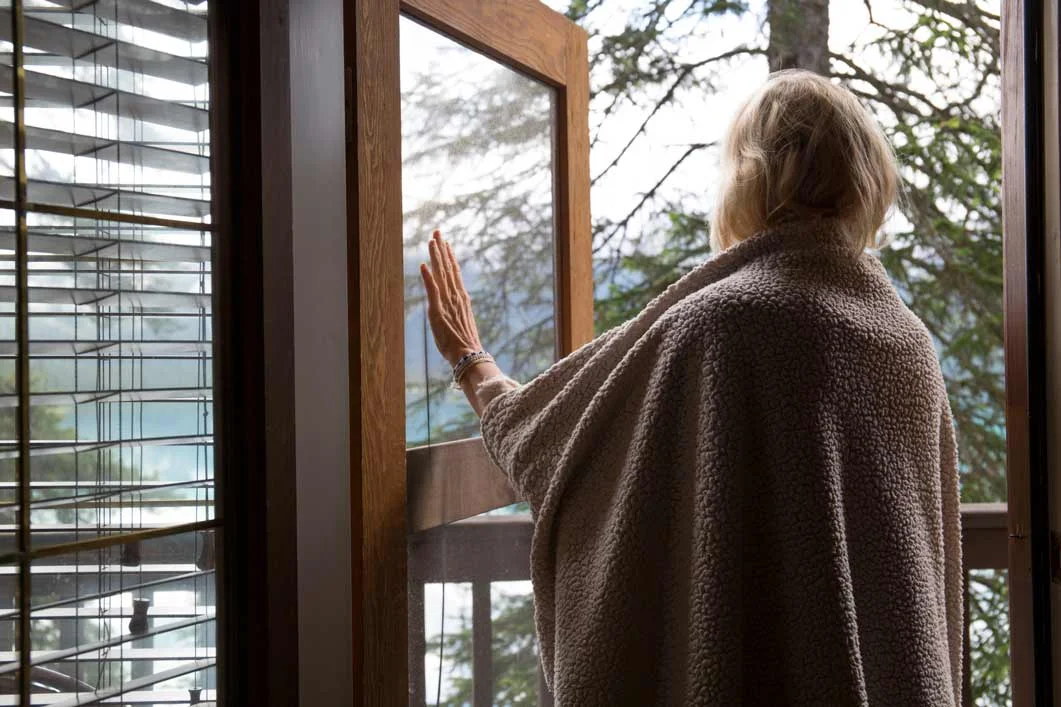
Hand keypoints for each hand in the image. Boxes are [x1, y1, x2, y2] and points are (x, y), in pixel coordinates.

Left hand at [420, 230, 483, 365]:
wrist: (467, 354)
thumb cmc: (463, 342)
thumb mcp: (461, 320)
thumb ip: (459, 307)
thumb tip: (462, 297)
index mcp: (460, 297)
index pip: (454, 272)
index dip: (449, 256)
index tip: (445, 242)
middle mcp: (455, 296)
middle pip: (447, 268)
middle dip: (441, 249)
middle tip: (437, 232)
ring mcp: (448, 302)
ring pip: (441, 274)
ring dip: (436, 257)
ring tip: (432, 241)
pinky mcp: (439, 311)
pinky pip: (433, 291)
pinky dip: (428, 278)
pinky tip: (423, 265)